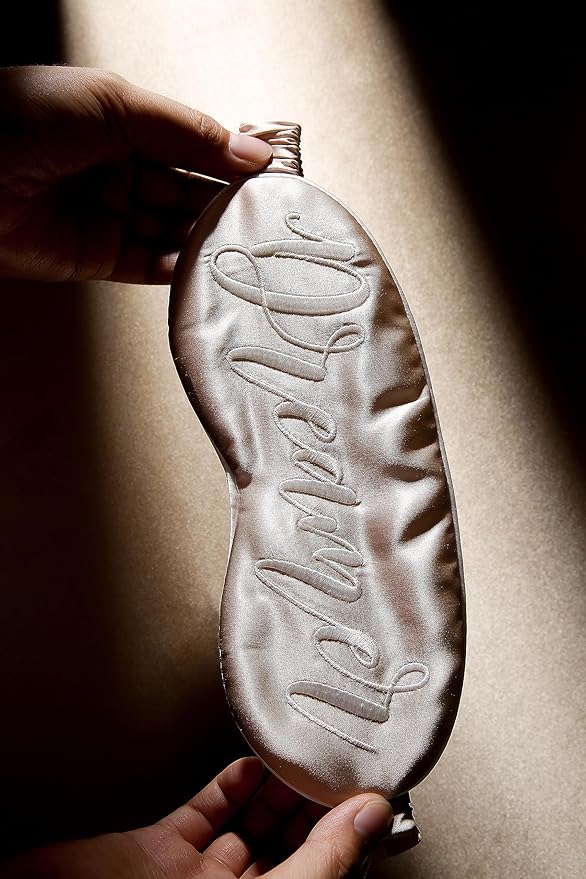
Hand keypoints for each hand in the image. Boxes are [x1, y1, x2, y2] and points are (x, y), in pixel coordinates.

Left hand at [0, 66, 272, 282]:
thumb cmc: (23, 116)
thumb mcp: (115, 103)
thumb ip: (188, 130)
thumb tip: (251, 152)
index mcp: (123, 126)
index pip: (192, 147)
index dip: (230, 162)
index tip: (270, 177)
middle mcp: (119, 172)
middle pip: (187, 193)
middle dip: (223, 205)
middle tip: (263, 217)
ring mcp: (109, 217)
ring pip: (173, 233)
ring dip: (206, 239)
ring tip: (242, 243)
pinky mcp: (96, 259)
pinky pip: (149, 268)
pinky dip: (179, 268)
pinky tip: (206, 263)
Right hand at [0, 757, 391, 877]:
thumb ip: (325, 858)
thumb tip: (373, 817)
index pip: (321, 872)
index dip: (345, 834)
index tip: (365, 793)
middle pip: (286, 849)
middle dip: (310, 806)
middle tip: (334, 765)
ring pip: (247, 826)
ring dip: (274, 790)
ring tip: (302, 757)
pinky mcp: (155, 851)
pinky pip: (204, 812)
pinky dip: (230, 785)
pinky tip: (251, 765)